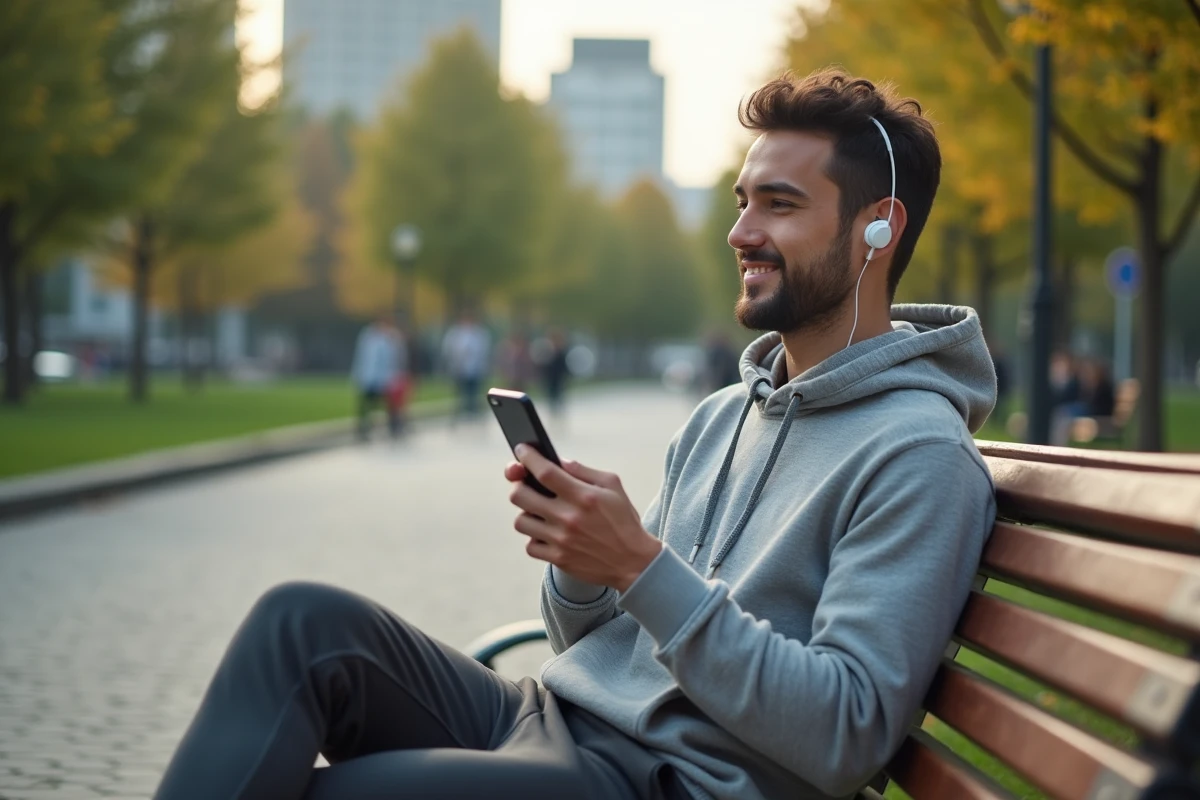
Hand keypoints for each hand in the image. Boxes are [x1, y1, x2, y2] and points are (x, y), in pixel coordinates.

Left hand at [504, 445, 662, 591]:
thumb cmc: (623, 520)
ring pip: (520, 521)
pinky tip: (547, 533)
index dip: (528, 458)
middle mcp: (568, 518)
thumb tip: (558, 461)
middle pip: (520, 496)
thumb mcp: (612, 487)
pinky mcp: (558, 559)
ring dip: (526, 513)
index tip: (522, 450)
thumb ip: (584, 471)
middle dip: (519, 485)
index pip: (544, 472)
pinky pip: (530, 545)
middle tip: (526, 484)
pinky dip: (535, 538)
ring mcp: (561, 540)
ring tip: (539, 511)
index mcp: (583, 496)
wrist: (632, 562)